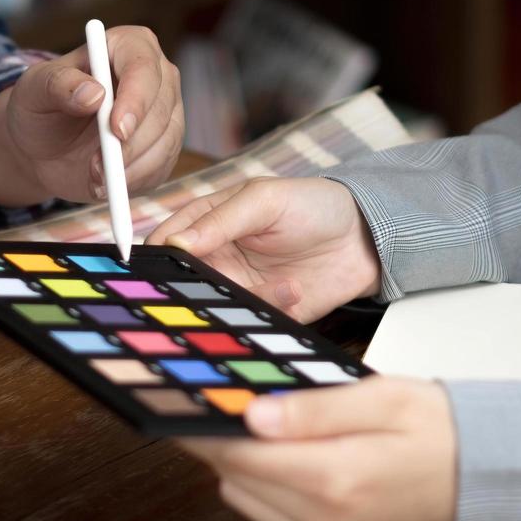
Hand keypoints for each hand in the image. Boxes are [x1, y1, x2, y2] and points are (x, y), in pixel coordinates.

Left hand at [0, 25, 183, 205]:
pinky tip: (104, 184)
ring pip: (165, 141)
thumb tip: (92, 93)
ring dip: (129, 167)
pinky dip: (133, 181)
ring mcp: (165, 112)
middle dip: (131, 143)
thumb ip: (58, 85)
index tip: (116, 130)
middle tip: (99, 167)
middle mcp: (156, 76)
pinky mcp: (164, 147)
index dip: (135, 99)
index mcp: (127, 46)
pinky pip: (161, 167)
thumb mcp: (34, 90)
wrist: (44, 146)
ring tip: (93, 176)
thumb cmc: (40, 106)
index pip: (143, 67)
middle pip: (161, 107)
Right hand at [146, 177, 380, 322]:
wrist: (363, 237)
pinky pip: (251, 320)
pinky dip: (272, 309)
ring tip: (285, 283)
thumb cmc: (313, 205)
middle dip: (198, 289)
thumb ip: (220, 220)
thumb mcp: (264, 199)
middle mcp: (217, 259)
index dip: (158, 256)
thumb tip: (177, 243)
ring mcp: (239, 287)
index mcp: (206, 224)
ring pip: (217, 305)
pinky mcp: (263, 311)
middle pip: (184, 283)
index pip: (165, 243)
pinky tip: (296, 289)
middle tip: (225, 283)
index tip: (170, 264)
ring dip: (246, 299)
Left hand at [177, 376, 457, 520]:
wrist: (496, 486)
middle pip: (234, 477)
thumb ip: (316, 409)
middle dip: (218, 440)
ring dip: (240, 463)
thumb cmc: (447, 432)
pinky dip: (264, 485)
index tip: (185, 398)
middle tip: (212, 399)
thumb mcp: (385, 400)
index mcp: (337, 479)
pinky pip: (273, 516)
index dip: (205, 425)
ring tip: (251, 422)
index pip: (239, 454)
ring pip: (247, 498)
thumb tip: (253, 416)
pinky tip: (282, 453)